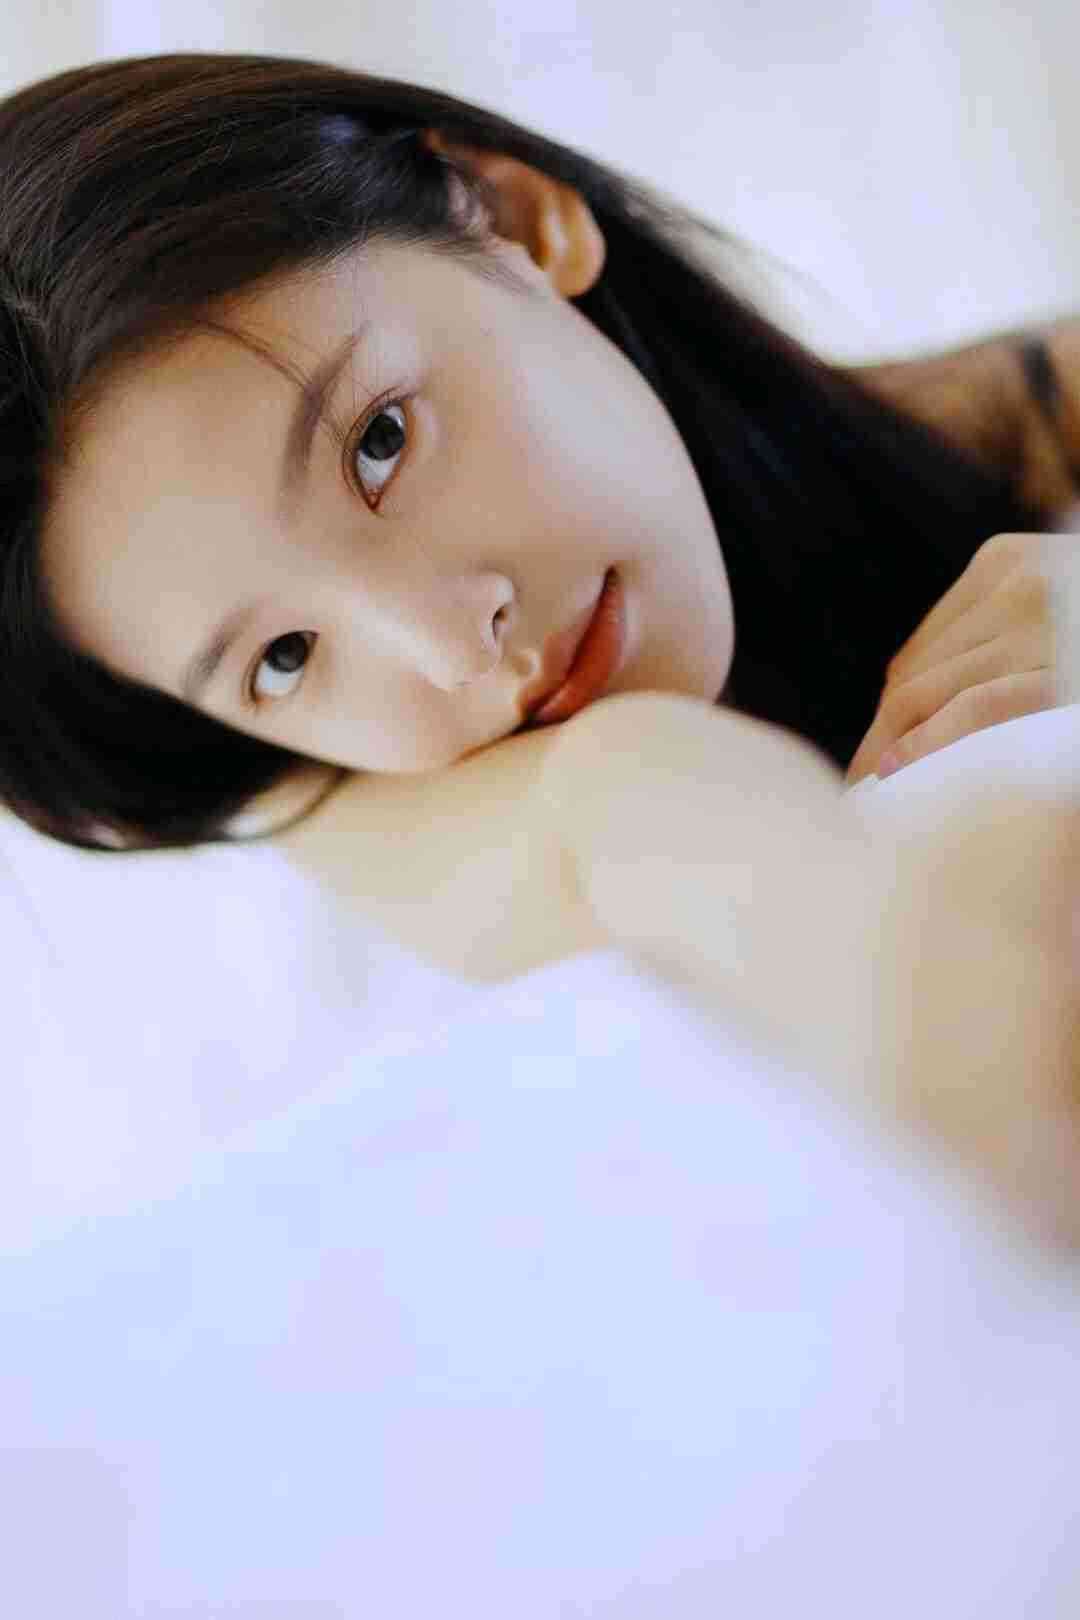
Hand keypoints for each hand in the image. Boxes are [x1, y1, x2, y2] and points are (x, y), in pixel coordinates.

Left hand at [845, 528, 1079, 785]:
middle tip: (860, 800)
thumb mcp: (1051, 623)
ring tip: (875, 806)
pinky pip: (980, 706)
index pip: (919, 653)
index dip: (889, 718)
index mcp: (1007, 564)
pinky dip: (932, 744)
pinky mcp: (1063, 662)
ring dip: (895, 752)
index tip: (871, 769)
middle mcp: (1018, 580)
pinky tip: (900, 774)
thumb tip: (910, 723)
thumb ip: (1000, 646)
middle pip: (915, 676)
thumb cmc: (1072, 641)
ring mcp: (1043, 615)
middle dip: (881, 741)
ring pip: (932, 691)